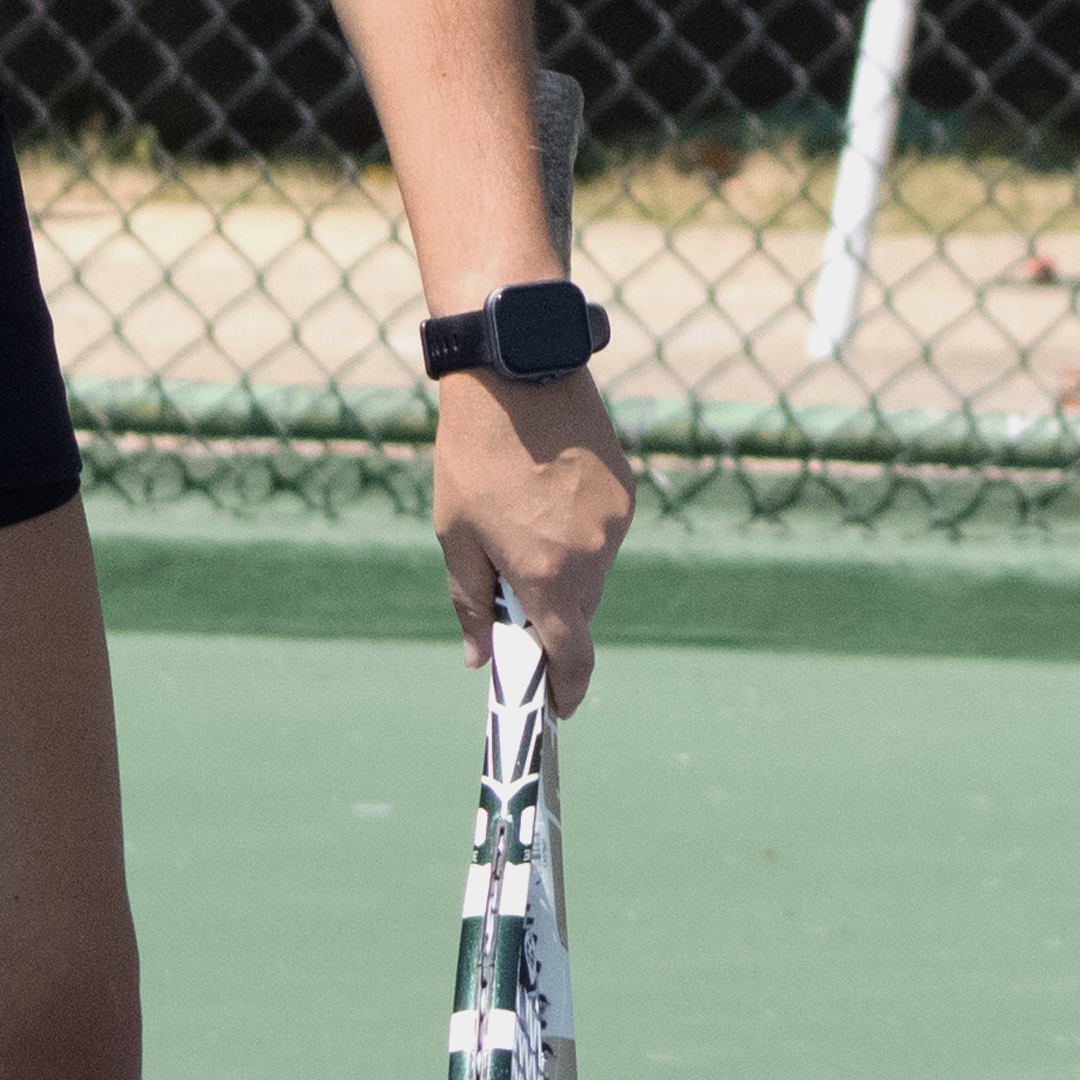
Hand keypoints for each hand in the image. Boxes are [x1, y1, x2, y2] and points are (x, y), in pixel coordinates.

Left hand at [433, 365, 638, 709]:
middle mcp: (593, 556)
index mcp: (548, 575)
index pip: (573, 656)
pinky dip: (578, 530)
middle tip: (513, 590)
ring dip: (563, 565)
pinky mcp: (624, 490)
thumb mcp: (455, 536)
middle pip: (579, 611)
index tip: (558, 706)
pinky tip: (546, 492)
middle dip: (551, 613)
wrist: (518, 374)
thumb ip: (471, 603)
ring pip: (592, 569)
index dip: (567, 689)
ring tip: (523, 519)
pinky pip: (604, 531)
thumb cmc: (473, 457)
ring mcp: (615, 521)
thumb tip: (478, 658)